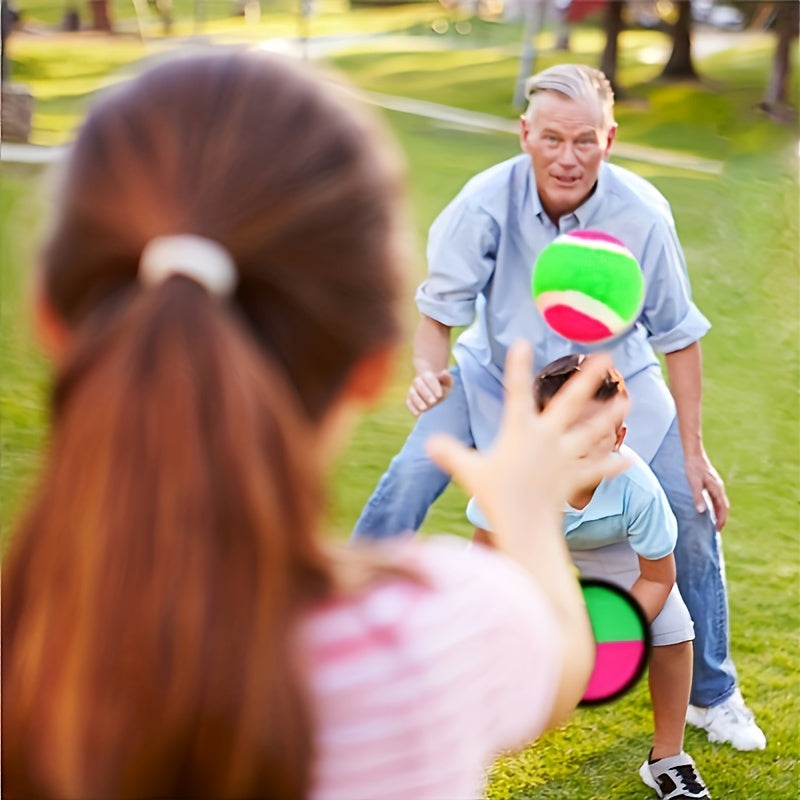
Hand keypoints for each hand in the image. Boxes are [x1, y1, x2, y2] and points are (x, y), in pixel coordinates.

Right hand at [406, 369, 452, 415]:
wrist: (433, 391)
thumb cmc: (442, 386)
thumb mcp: (447, 382)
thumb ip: (447, 378)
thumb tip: (444, 372)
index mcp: (427, 375)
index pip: (429, 378)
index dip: (434, 386)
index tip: (440, 395)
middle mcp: (418, 381)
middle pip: (419, 385)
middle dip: (426, 394)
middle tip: (433, 402)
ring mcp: (412, 390)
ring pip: (412, 394)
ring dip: (418, 401)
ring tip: (425, 408)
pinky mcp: (409, 400)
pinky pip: (409, 403)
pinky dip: (412, 408)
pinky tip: (418, 413)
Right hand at [425, 343, 629, 547]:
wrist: (524, 526)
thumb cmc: (495, 496)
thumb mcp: (468, 471)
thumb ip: (449, 453)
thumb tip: (428, 442)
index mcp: (521, 431)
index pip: (517, 392)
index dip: (518, 367)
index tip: (522, 343)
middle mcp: (547, 438)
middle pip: (571, 403)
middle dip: (588, 379)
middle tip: (606, 357)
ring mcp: (565, 457)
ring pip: (593, 431)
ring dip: (610, 416)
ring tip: (625, 401)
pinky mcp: (575, 476)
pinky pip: (598, 469)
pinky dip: (613, 465)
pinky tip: (629, 459)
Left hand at [684, 450, 728, 530]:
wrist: (694, 454)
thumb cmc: (693, 468)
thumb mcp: (694, 483)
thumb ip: (698, 497)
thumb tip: (701, 511)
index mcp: (717, 489)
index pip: (723, 508)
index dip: (722, 520)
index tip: (718, 530)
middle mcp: (719, 488)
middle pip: (724, 507)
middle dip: (722, 518)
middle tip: (717, 530)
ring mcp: (716, 485)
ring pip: (721, 502)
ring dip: (719, 513)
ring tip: (714, 522)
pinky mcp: (712, 483)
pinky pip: (716, 498)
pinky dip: (716, 506)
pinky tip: (709, 509)